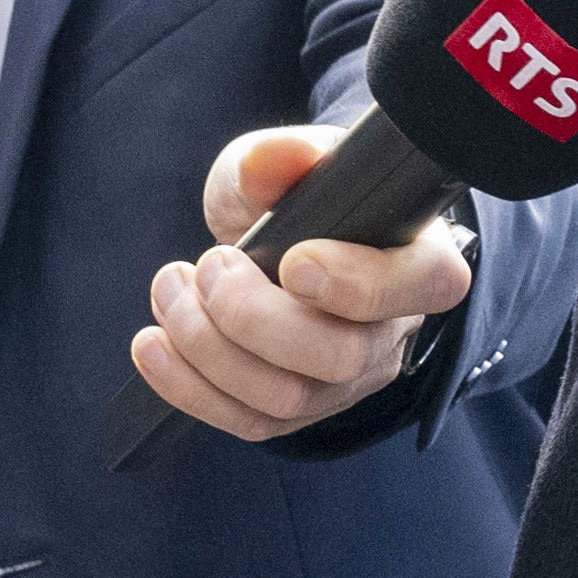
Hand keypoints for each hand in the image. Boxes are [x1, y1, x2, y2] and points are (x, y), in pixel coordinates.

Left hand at [124, 125, 476, 443]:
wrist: (278, 242)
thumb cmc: (298, 198)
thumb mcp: (287, 161)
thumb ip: (280, 155)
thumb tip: (267, 163)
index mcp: (418, 260)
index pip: (424, 287)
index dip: (357, 285)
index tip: (292, 259)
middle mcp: (391, 334)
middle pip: (343, 358)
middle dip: (254, 316)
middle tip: (210, 263)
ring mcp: (345, 384)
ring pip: (286, 398)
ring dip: (208, 346)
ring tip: (171, 286)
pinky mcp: (295, 412)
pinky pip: (246, 422)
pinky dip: (187, 387)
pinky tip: (153, 344)